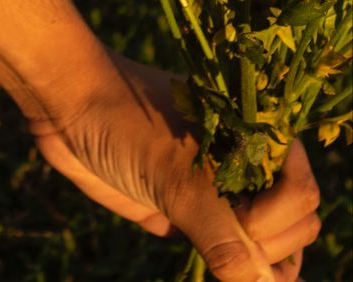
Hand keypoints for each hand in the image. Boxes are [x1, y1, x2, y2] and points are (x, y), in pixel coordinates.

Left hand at [30, 52, 320, 280]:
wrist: (68, 105)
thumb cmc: (123, 122)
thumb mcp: (175, 176)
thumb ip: (223, 234)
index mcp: (254, 136)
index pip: (302, 196)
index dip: (279, 219)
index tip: (241, 221)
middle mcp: (243, 163)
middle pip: (294, 225)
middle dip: (273, 246)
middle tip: (229, 244)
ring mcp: (216, 189)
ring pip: (264, 243)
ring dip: (259, 266)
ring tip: (230, 269)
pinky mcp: (187, 210)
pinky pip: (225, 250)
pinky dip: (233, 272)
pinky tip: (221, 277)